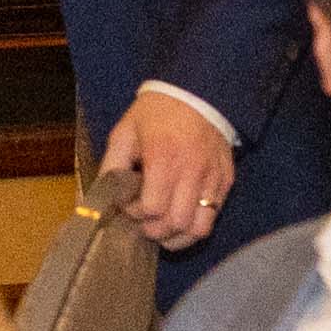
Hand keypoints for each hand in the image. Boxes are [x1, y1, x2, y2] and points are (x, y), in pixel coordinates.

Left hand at [98, 88, 234, 250]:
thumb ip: (112, 166)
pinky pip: (213, 217)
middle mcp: (192, 171)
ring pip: (199, 229)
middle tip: (143, 222)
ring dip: (177, 236)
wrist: (196, 94)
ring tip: (163, 229)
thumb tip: (104, 198)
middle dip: (155, 230)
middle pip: (175, 223)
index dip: (136, 214)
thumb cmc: (155, 113)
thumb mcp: (124, 132)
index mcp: (163, 157)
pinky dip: (195, 226)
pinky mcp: (226, 181)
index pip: (152, 208)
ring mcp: (212, 178)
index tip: (129, 206)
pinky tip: (181, 218)